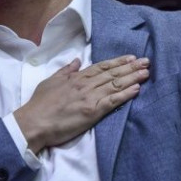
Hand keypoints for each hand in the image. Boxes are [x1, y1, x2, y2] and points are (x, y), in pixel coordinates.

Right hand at [14, 55, 149, 153]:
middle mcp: (85, 85)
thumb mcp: (51, 81)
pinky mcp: (92, 112)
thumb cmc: (40, 104)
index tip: (131, 58)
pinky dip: (126, 94)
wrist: (34, 122)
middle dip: (130, 67)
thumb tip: (76, 60)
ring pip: (115, 84)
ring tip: (146, 72)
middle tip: (146, 62)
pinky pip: (112, 101)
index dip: (117, 62)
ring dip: (132, 78)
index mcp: (76, 77)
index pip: (101, 67)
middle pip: (112, 74)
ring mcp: (90, 97)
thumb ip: (66, 70)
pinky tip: (137, 89)